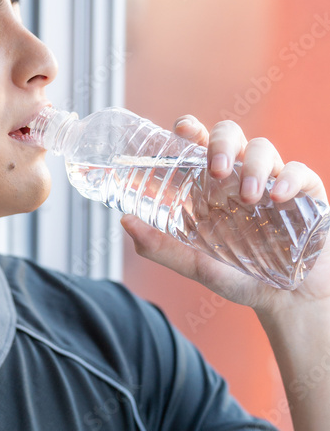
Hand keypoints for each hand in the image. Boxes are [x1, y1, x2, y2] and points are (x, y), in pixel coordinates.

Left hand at [120, 115, 329, 318]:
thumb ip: (160, 246)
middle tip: (216, 170)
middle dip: (222, 143)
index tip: (182, 128)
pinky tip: (277, 198)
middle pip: (231, 136)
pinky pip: (300, 172)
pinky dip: (288, 179)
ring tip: (247, 196)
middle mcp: (241, 177)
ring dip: (253, 166)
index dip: (191, 130)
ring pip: (263, 149)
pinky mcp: (306, 195)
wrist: (286, 301)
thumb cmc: (240, 277)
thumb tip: (124, 221)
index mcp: (213, 187)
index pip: (200, 144)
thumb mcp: (196, 264)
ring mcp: (273, 182)